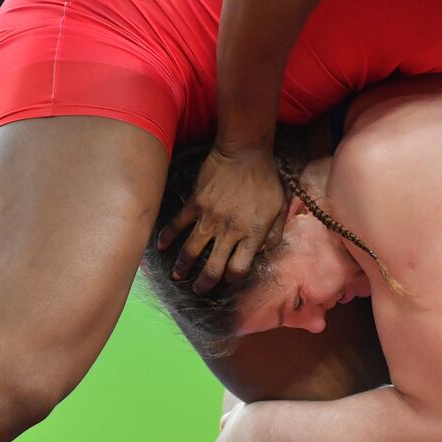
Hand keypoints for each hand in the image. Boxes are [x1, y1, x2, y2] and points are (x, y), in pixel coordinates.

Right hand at [155, 145, 287, 292]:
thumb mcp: (280, 207)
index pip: (239, 269)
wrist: (245, 151)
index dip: (232, 280)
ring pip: (192, 250)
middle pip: (213, 267)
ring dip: (183, 267)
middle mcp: (229, 231)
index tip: (227, 280)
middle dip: (205, 283)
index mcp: (251, 234)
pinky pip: (178, 224)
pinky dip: (168, 236)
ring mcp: (210, 218)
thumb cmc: (266, 178)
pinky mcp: (195, 203)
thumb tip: (264, 252)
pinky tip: (161, 246)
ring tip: (178, 277)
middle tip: (199, 290)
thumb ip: (274, 233)